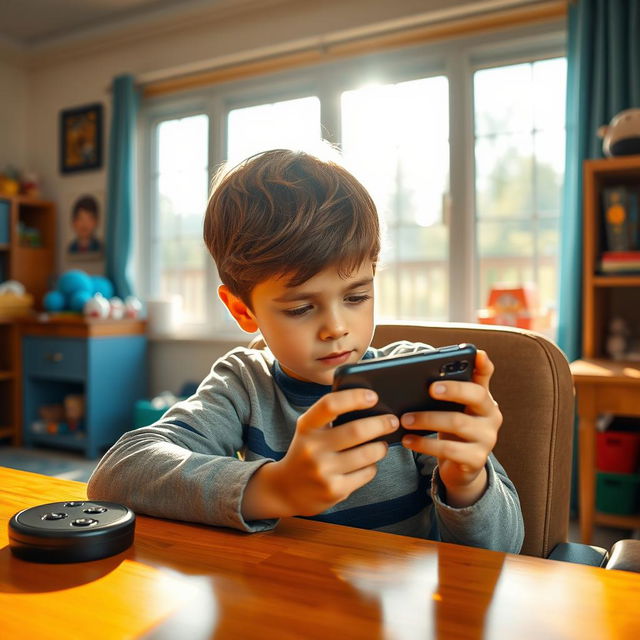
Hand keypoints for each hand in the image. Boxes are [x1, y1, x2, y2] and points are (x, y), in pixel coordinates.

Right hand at [241, 389, 398, 519]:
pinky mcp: (334, 490)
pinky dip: (372, 466)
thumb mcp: (309, 430)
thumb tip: (370, 403)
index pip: (330, 404)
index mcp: (306, 426)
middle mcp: (312, 447)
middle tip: (392, 421)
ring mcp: (323, 471)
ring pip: (368, 454)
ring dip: (381, 447)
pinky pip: (367, 473)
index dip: (354, 397)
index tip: (373, 396)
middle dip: (381, 424)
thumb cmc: (306, 450)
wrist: (286, 489)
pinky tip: (368, 463)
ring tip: (382, 444)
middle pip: (357, 430)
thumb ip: (330, 416)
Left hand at [399, 349, 501, 507]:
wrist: (460, 468)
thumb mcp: (451, 409)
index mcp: (483, 398)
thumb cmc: (451, 430)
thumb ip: (442, 391)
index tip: (477, 354)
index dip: (484, 365)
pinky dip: (424, 444)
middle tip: (429, 388)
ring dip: (427, 419)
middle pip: (476, 396)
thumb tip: (416, 371)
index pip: (486, 376)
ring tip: (404, 419)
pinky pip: (449, 450)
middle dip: (452, 389)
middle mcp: (491, 415)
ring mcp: (487, 438)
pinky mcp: (476, 460)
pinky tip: (407, 440)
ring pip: (457, 422)